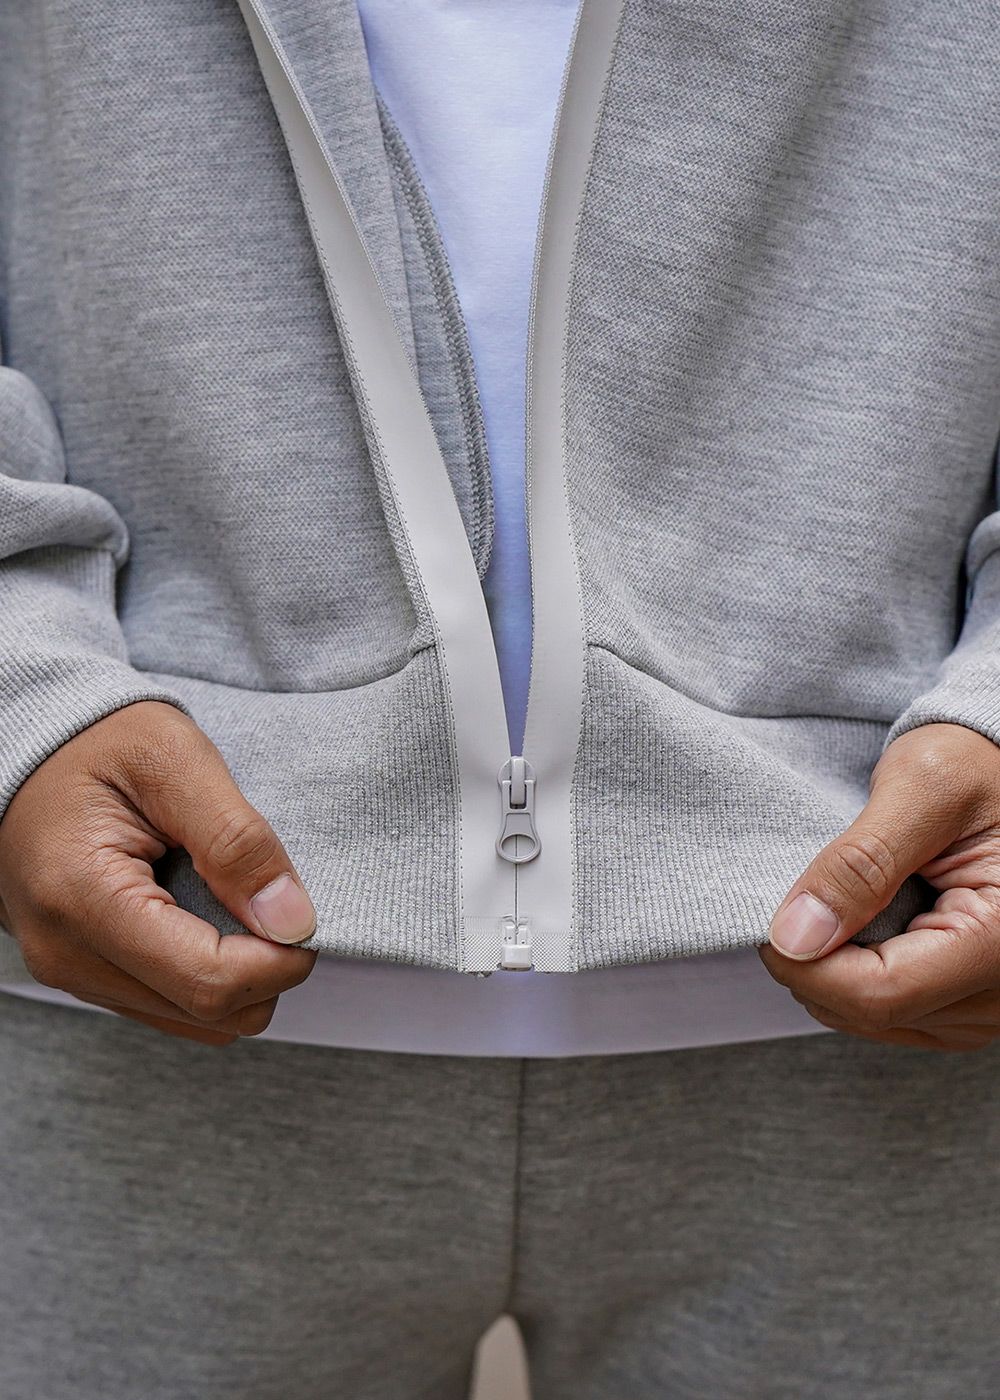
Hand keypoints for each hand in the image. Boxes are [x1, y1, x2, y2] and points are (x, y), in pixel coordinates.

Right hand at [0, 701, 316, 1045]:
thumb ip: (236, 840)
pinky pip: (172, 1003)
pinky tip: (203, 910)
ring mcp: (72, 972)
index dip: (279, 959)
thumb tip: (291, 920)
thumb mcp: (175, 761)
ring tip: (228, 895)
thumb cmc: (99, 742)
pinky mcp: (85, 973)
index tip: (302, 913)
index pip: (209, 981)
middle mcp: (68, 954)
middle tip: (271, 896)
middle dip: (265, 967)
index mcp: (84, 899)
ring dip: (238, 970)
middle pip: (210, 1013)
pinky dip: (207, 968)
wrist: (31, 748)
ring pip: (197, 1019)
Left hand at [759, 722, 999, 1051]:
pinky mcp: (968, 1006)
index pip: (880, 992)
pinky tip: (861, 927)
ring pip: (872, 1021)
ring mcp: (989, 1007)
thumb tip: (795, 936)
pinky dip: (856, 976)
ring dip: (835, 971)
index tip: (770, 923)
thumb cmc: (975, 767)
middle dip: (816, 964)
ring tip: (845, 905)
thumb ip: (860, 862)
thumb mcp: (920, 788)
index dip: (806, 966)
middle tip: (805, 899)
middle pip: (872, 1012)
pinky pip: (891, 1016)